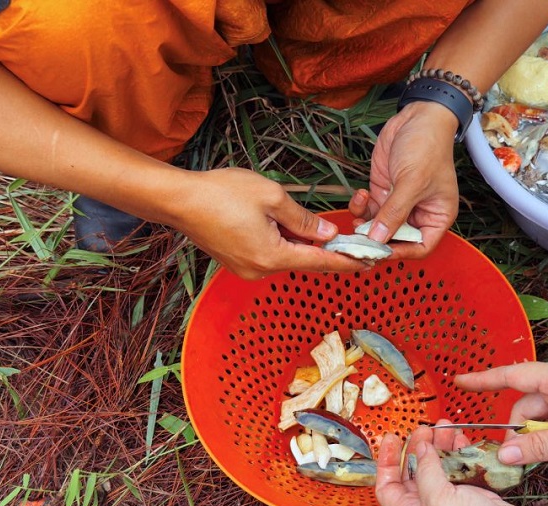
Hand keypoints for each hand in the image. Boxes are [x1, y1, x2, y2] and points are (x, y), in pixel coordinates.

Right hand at [169, 168, 370, 278]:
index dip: (346, 261)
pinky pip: (269, 254)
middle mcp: (260, 269)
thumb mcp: (271, 197)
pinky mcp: (236, 261)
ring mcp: (246, 268)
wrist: (179, 200)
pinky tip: (283, 226)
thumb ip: (303, 218)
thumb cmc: (222, 194)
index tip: (369, 263)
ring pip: (285, 256)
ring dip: (300, 242)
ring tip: (310, 224)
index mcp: (273, 256)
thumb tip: (325, 232)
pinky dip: (282, 242)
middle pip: (303, 260)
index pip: (320, 262)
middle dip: (324, 249)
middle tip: (349, 238)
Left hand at [349, 102, 459, 259]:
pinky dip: (360, 206)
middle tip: (356, 240)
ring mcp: (398, 203)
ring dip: (364, 223)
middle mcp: (418, 214)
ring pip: (377, 226)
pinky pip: (368, 209)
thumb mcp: (412, 182)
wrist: (418, 116)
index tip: (379, 251)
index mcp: (437, 217)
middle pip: (395, 240)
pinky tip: (360, 194)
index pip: (420, 247)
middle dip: (375, 239)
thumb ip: (395, 212)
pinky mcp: (383, 191)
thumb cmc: (427, 147)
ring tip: (357, 214)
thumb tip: (378, 238)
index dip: (400, 253)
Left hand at [375, 424, 547, 505]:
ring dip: (442, 447)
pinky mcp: (479, 498)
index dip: (386, 462)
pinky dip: (464, 454)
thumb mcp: (438, 500)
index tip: (391, 438)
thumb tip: (421, 448)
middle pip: (417, 472)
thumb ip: (427, 471)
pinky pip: (465, 471)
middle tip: (425, 428)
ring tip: (447, 428)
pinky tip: (464, 440)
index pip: (388, 487)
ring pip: (443, 468)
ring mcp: (456, 503)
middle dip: (419, 448)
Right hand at [454, 362, 547, 467]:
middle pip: (525, 403)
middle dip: (517, 427)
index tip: (458, 382)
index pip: (514, 375)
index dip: (484, 379)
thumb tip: (504, 453)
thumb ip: (541, 447)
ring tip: (546, 458)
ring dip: (537, 437)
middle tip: (512, 456)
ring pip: (540, 418)